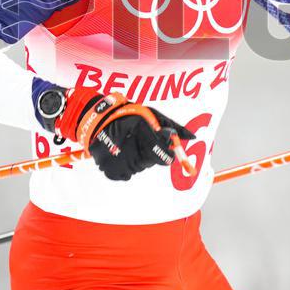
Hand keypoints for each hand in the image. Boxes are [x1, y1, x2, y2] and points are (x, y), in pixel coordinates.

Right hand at [55, 88, 194, 180]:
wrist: (96, 120)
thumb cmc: (127, 115)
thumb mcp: (151, 115)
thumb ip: (173, 127)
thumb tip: (192, 137)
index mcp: (145, 135)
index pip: (164, 158)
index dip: (166, 155)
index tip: (164, 152)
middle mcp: (134, 152)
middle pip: (151, 163)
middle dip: (148, 153)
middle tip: (137, 141)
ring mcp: (122, 163)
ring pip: (139, 168)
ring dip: (136, 159)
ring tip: (126, 144)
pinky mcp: (112, 171)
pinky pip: (126, 174)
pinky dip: (125, 165)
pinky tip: (119, 152)